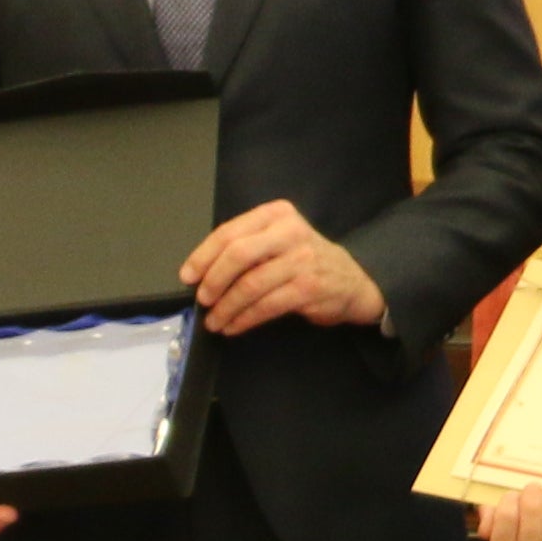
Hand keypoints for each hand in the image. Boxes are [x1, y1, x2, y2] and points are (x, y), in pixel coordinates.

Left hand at [186, 200, 385, 335]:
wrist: (354, 281)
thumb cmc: (307, 261)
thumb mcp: (279, 240)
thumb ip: (248, 247)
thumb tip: (202, 272)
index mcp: (276, 214)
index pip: (230, 232)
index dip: (203, 256)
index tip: (188, 276)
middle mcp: (290, 231)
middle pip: (238, 254)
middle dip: (213, 281)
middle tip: (203, 299)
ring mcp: (302, 259)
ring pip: (250, 284)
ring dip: (226, 307)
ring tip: (215, 321)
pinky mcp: (308, 287)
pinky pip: (266, 305)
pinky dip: (244, 319)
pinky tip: (234, 326)